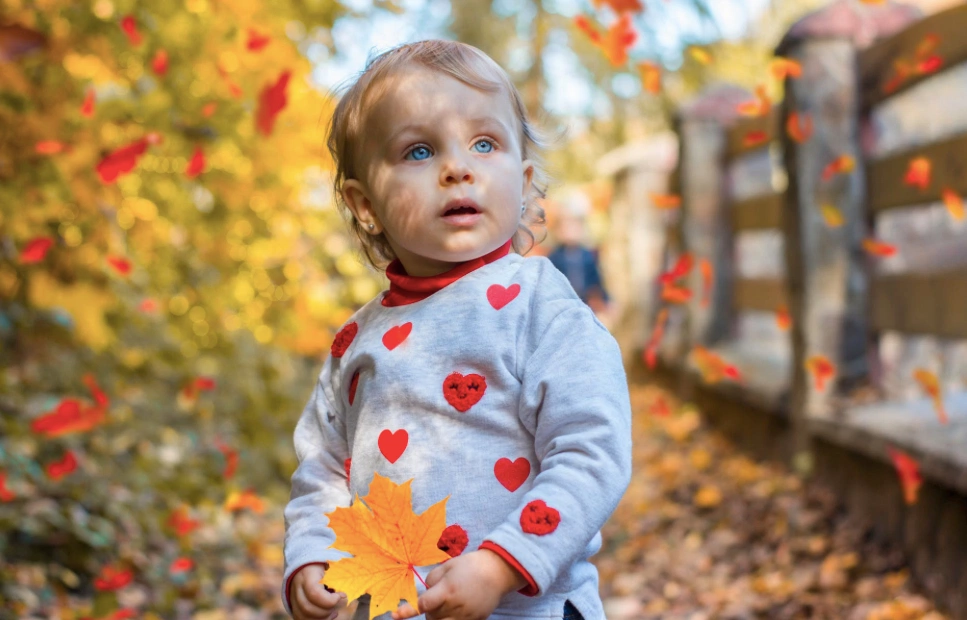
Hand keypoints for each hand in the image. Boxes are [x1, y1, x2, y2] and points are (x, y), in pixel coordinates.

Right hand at [290, 563, 347, 619]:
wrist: (306, 562)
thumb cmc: (325, 560)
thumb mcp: (333, 560)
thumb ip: (343, 567)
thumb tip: (358, 575)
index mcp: (307, 573)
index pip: (314, 593)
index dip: (329, 599)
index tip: (342, 595)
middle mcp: (297, 586)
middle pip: (308, 608)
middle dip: (326, 610)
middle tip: (339, 603)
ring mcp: (293, 596)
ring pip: (303, 616)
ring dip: (321, 618)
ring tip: (334, 612)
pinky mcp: (294, 604)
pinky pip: (301, 618)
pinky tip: (328, 616)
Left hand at [392, 549, 526, 619]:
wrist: (497, 572)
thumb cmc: (470, 565)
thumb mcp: (448, 566)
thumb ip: (432, 579)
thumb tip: (425, 593)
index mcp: (447, 590)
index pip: (423, 605)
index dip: (407, 611)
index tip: (394, 615)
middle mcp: (455, 606)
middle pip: (432, 618)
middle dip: (430, 610)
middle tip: (439, 596)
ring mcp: (466, 616)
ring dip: (439, 617)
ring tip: (447, 603)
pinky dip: (453, 618)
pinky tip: (459, 607)